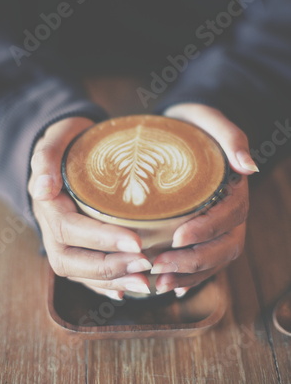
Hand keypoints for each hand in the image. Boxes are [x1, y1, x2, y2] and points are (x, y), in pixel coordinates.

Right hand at [28, 117, 151, 300]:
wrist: (66, 148)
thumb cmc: (68, 141)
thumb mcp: (57, 138)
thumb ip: (46, 157)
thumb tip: (42, 188)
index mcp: (47, 205)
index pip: (70, 228)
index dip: (101, 238)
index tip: (137, 241)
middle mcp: (50, 228)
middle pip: (72, 260)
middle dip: (110, 267)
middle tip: (146, 264)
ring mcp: (61, 241)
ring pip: (80, 272)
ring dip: (112, 281)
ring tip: (145, 282)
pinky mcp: (74, 246)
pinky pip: (85, 273)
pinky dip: (104, 285)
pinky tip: (126, 290)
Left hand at [152, 103, 257, 296]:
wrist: (189, 129)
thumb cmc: (197, 125)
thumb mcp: (212, 121)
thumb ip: (232, 138)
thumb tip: (248, 166)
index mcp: (235, 188)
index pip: (229, 215)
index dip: (206, 229)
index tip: (177, 236)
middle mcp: (232, 212)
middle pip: (225, 245)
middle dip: (194, 260)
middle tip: (159, 265)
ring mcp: (221, 226)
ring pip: (216, 259)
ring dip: (190, 275)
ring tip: (159, 282)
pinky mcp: (206, 234)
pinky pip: (207, 262)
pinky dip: (192, 277)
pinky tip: (173, 287)